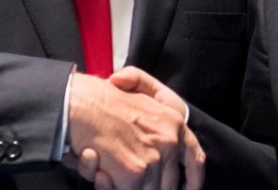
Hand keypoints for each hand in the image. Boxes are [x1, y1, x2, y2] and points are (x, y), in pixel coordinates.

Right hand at [67, 71, 203, 189]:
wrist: (82, 102)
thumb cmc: (106, 99)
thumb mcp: (145, 97)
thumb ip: (161, 124)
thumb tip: (168, 155)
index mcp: (175, 123)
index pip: (195, 159)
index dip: (193, 179)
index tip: (188, 189)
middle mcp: (170, 142)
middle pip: (168, 184)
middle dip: (146, 186)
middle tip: (121, 174)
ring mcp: (153, 159)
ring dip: (122, 186)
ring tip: (104, 166)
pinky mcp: (134, 173)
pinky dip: (107, 186)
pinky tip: (98, 167)